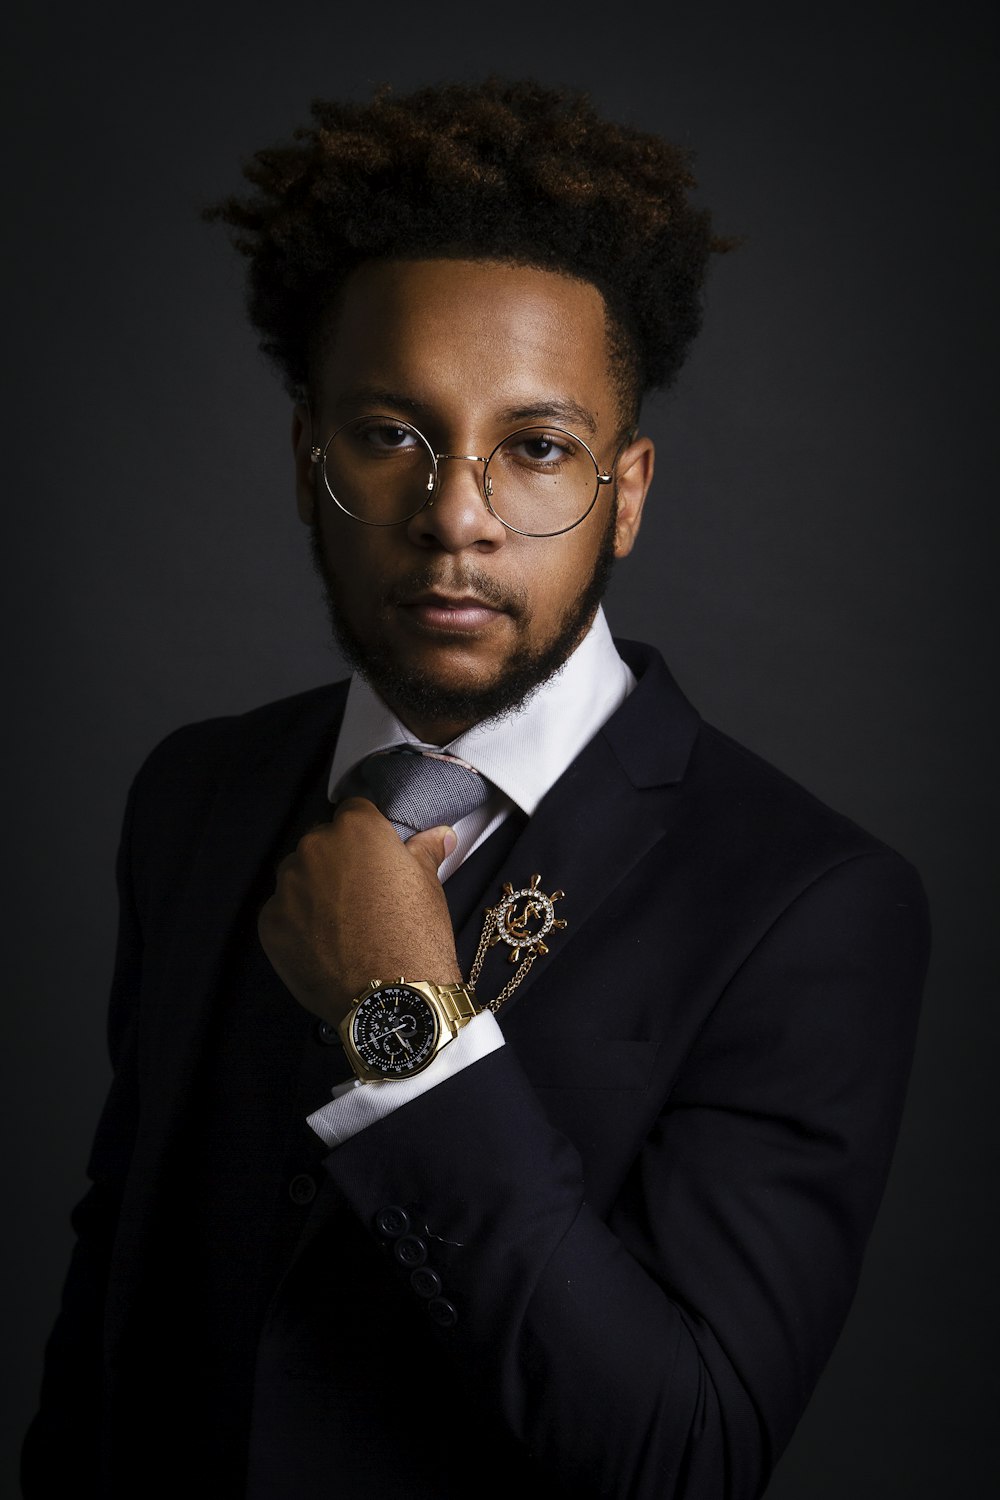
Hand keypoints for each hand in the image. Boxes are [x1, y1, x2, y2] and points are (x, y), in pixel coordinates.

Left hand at [258, 797, 460, 1026]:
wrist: (391, 997)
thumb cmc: (416, 935)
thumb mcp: (429, 885)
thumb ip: (425, 850)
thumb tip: (440, 834)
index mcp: (355, 828)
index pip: (355, 811)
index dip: (367, 835)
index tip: (376, 857)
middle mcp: (314, 847)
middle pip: (321, 843)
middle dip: (337, 861)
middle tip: (361, 894)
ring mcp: (287, 886)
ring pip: (298, 877)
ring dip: (313, 890)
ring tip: (340, 923)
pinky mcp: (269, 923)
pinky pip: (282, 913)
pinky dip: (297, 924)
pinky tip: (323, 945)